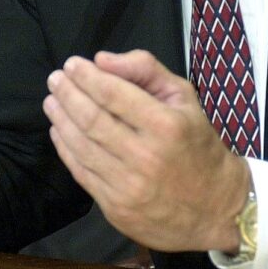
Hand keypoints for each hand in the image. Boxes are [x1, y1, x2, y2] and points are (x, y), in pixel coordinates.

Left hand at [43, 49, 250, 252]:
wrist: (215, 208)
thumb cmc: (198, 145)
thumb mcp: (184, 98)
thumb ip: (145, 70)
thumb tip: (102, 60)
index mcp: (166, 126)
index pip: (113, 94)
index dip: (87, 77)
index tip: (71, 64)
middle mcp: (145, 156)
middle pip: (92, 120)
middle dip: (68, 95)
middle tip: (55, 80)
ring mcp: (128, 186)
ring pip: (81, 147)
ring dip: (61, 120)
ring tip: (52, 101)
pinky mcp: (116, 208)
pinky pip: (81, 173)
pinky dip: (65, 148)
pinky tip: (59, 131)